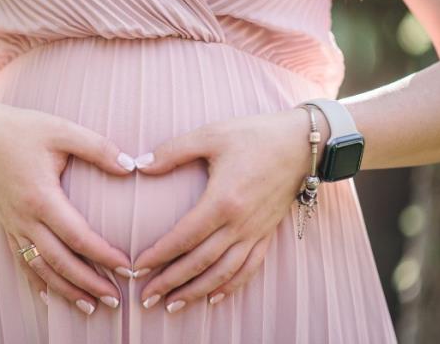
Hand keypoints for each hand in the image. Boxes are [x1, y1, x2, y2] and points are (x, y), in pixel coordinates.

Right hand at [0, 102, 136, 314]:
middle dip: (89, 284)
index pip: (79, 237)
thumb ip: (98, 148)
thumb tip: (130, 167)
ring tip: (90, 307)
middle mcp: (26, 219)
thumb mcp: (62, 131)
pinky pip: (22, 261)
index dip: (104, 256)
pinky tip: (49, 296)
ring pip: (41, 268)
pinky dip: (37, 281)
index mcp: (42, 198)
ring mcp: (13, 225)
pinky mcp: (7, 225)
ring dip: (66, 290)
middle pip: (60, 262)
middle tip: (115, 300)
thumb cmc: (23, 129)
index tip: (127, 268)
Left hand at [131, 107, 327, 311]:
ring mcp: (255, 231)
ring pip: (223, 272)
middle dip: (170, 282)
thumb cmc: (254, 135)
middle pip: (200, 262)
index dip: (158, 255)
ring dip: (196, 291)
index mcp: (222, 200)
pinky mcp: (267, 233)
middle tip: (146, 298)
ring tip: (173, 305)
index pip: (183, 237)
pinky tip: (215, 297)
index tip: (137, 268)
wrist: (302, 143)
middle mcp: (239, 223)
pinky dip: (231, 285)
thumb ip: (173, 151)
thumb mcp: (211, 135)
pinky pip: (249, 267)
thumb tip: (141, 164)